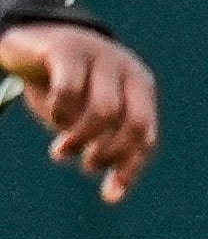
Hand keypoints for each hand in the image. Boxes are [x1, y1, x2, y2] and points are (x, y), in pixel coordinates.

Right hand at [0, 21, 157, 201]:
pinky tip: (52, 118)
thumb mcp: (90, 120)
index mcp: (141, 87)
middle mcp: (126, 69)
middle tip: (85, 165)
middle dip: (110, 153)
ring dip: (82, 139)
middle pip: (134, 124)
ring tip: (62, 151)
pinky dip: (60, 112)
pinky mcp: (67, 47)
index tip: (108, 195)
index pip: (146, 137)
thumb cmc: (66, 88)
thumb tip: (112, 197)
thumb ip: (107, 149)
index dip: (130, 168)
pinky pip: (70, 90)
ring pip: (104, 111)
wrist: (31, 41)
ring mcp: (99, 55)